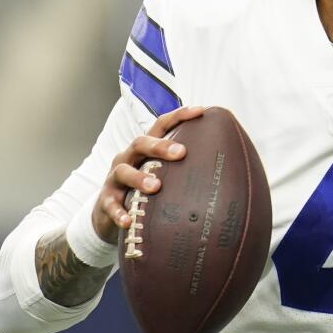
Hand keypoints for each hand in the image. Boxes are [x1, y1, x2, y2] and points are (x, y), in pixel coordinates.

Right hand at [91, 105, 204, 240]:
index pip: (160, 125)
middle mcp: (128, 158)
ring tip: (156, 187)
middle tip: (181, 152)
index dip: (179, 116)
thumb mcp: (160, 174)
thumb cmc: (143, 190)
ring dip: (140, 178)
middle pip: (140, 143)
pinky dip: (119, 212)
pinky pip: (110, 205)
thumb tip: (226, 171)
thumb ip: (183, 169)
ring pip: (124, 172)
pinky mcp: (106, 200)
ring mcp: (114, 179)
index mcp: (144, 150)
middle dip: (160, 145)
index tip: (200, 111)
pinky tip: (128, 220)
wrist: (108, 213)